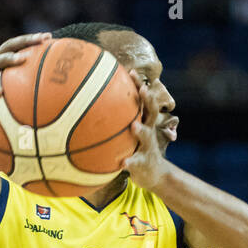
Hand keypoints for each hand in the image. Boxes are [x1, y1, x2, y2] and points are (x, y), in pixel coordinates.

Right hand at [0, 32, 50, 127]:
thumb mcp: (5, 94)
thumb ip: (21, 92)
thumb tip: (47, 100)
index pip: (16, 47)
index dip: (31, 40)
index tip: (48, 37)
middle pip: (7, 47)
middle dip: (25, 41)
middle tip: (41, 40)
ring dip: (8, 59)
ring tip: (22, 59)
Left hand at [122, 70, 173, 189]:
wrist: (154, 175)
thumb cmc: (137, 148)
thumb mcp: (131, 132)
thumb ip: (119, 118)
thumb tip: (93, 103)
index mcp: (145, 122)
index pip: (143, 100)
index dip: (139, 86)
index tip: (131, 72)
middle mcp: (149, 131)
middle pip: (151, 113)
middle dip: (149, 100)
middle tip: (143, 90)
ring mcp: (148, 147)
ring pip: (147, 137)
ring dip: (141, 131)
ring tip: (134, 126)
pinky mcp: (144, 164)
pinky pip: (137, 163)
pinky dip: (130, 162)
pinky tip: (123, 163)